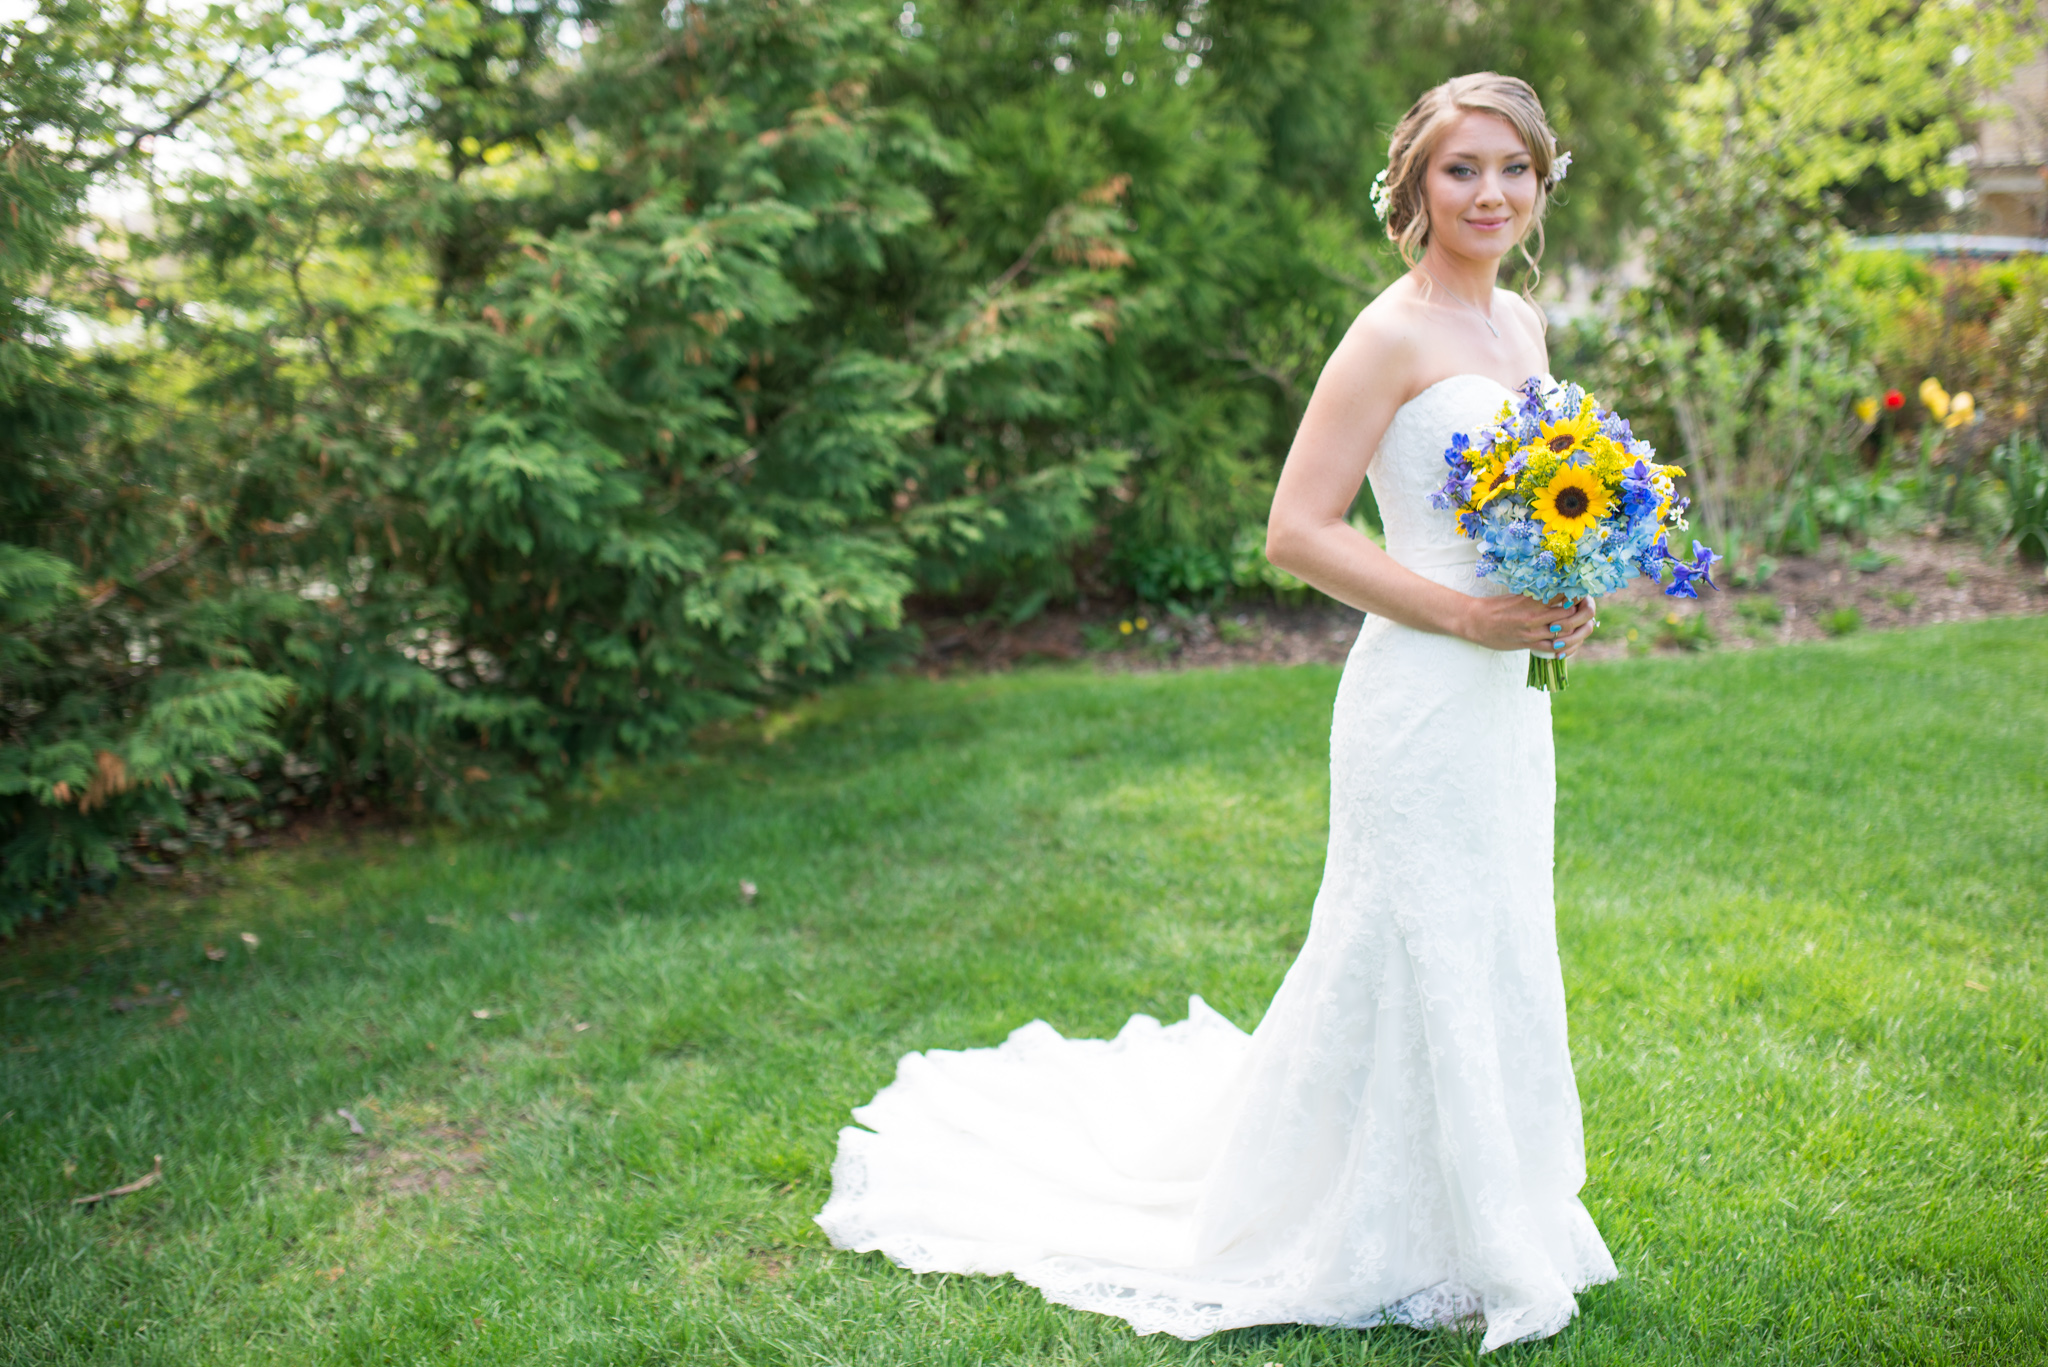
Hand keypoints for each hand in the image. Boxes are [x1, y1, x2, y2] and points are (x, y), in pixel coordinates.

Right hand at [1459, 594, 1596, 657]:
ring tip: (1580, 623)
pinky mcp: (1528, 644)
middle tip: (1585, 607)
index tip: (1580, 592)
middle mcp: (1535, 616)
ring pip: (1564, 632)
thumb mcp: (1516, 595)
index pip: (1563, 595)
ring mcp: (1532, 632)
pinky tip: (1568, 641)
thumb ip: (1536, 595)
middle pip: (1569, 614)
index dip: (1575, 594)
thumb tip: (1556, 590)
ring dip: (1576, 628)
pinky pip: (1553, 648)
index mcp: (1532, 600)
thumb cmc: (1494, 606)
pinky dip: (1564, 645)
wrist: (1474, 622)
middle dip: (1581, 611)